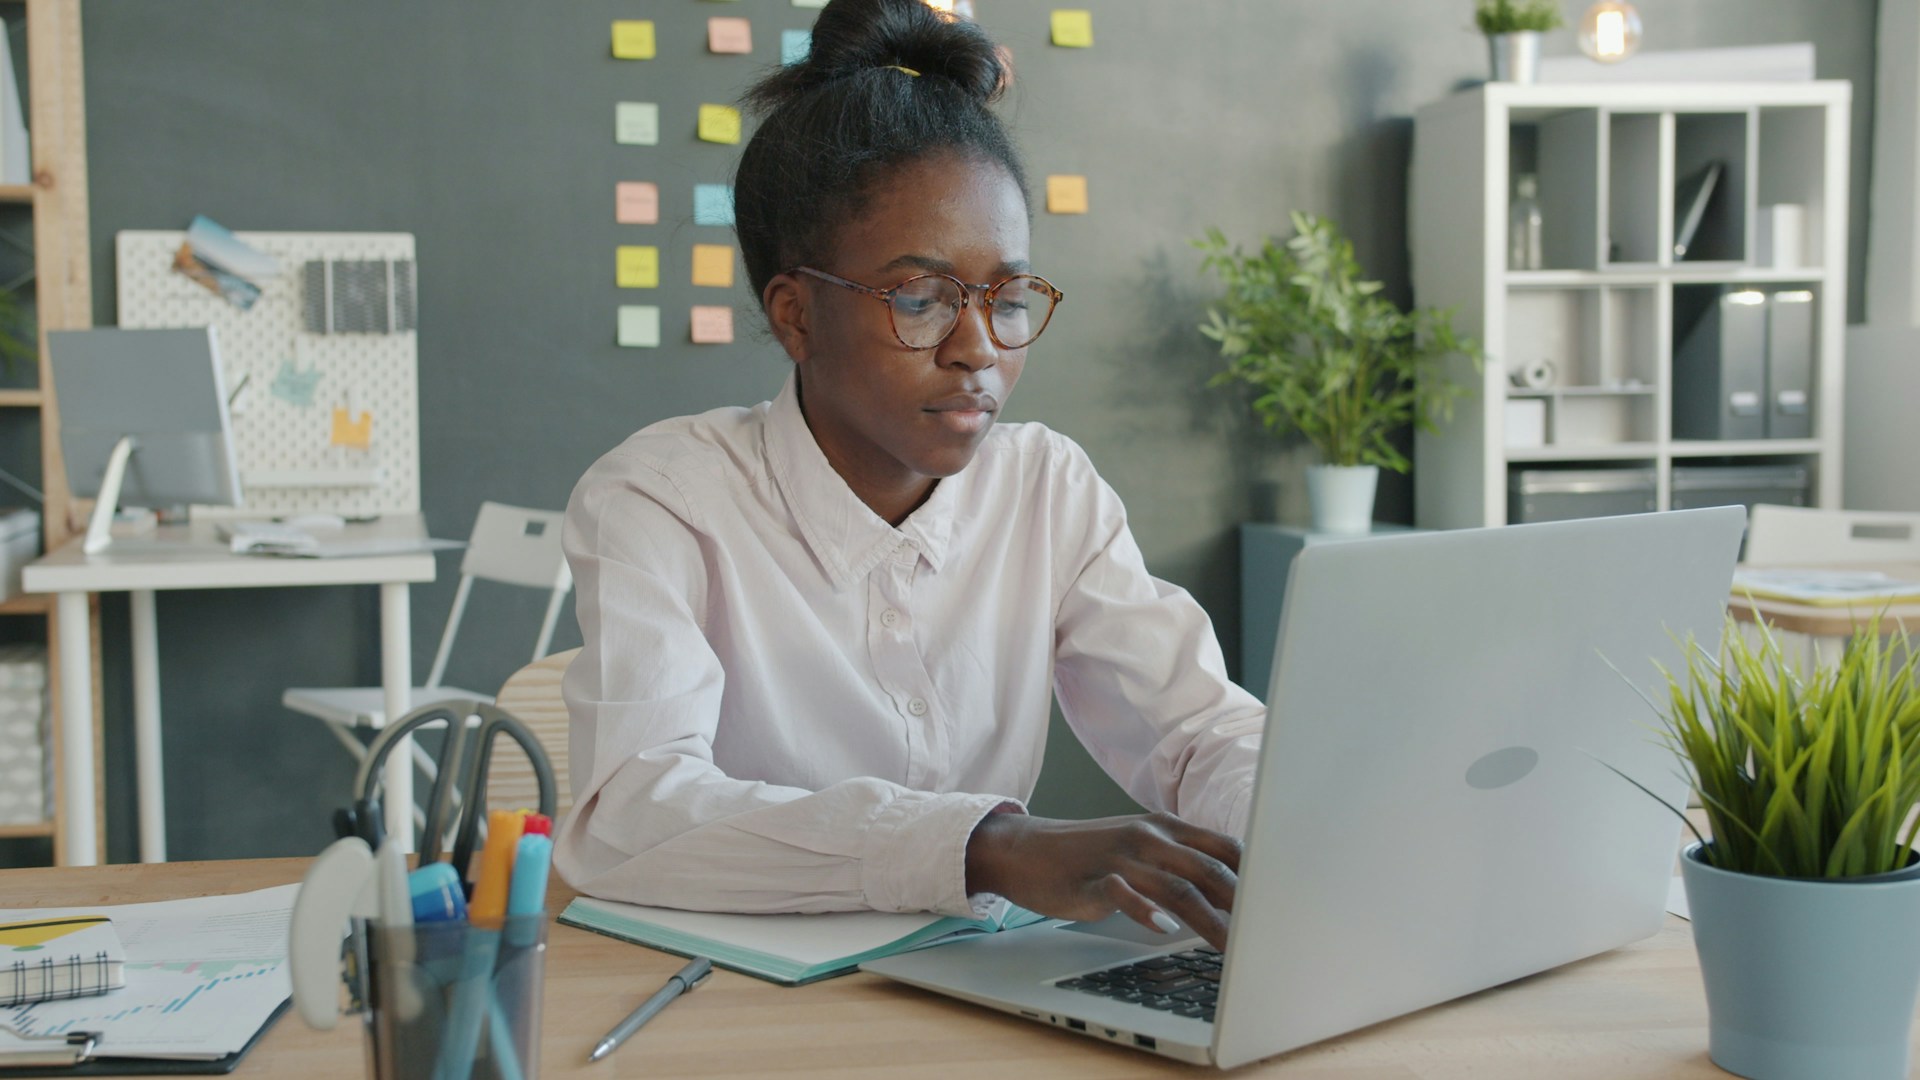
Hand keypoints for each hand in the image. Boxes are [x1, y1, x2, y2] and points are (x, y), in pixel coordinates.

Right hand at [964, 811, 1239, 949]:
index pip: (1226, 848)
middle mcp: (1149, 837)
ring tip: (1231, 950)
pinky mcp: (1094, 879)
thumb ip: (1179, 863)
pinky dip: (1148, 913)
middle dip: (1242, 907)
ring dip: (1209, 921)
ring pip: (1177, 888)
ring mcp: (1122, 856)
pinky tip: (1164, 930)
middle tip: (1263, 937)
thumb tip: (1228, 894)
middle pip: (1209, 871)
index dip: (1256, 877)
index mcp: (1166, 826)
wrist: (1026, 850)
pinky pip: (1126, 894)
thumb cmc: (1088, 855)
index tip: (1278, 906)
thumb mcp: (1140, 847)